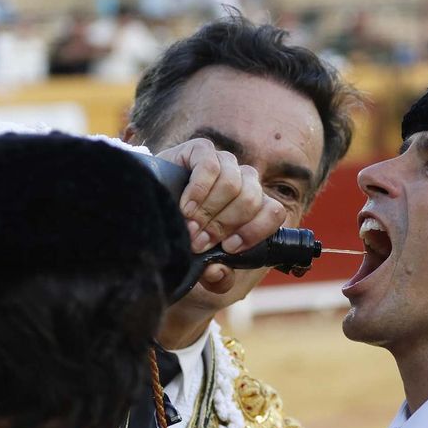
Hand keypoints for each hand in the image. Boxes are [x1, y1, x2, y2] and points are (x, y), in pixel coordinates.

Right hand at [158, 137, 284, 290]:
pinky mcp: (202, 150)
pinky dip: (197, 190)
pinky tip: (185, 207)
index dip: (254, 231)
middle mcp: (245, 182)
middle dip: (222, 225)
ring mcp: (226, 163)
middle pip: (250, 199)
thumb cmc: (186, 242)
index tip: (229, 248)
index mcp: (256, 208)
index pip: (274, 212)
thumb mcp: (205, 268)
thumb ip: (218, 278)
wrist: (152, 215)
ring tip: (189, 226)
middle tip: (198, 242)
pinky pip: (210, 166)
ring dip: (208, 211)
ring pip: (233, 183)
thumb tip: (218, 271)